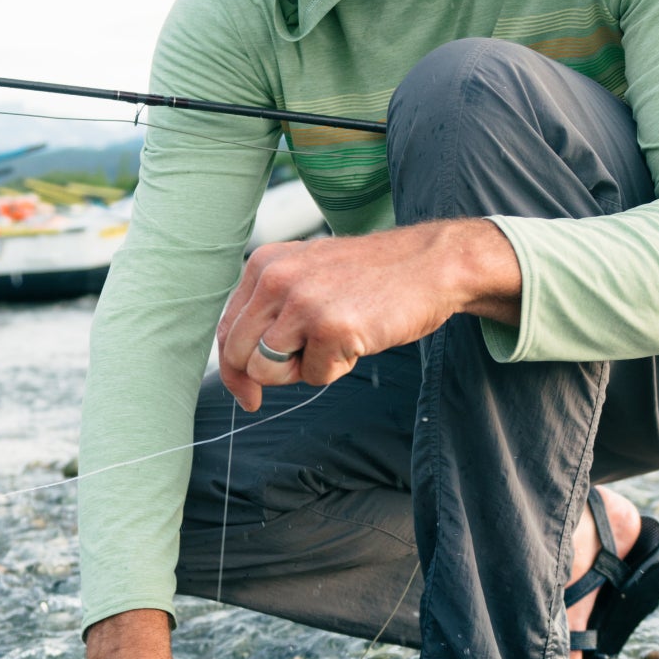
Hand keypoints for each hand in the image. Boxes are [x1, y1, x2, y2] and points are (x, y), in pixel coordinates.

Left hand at [214, 218, 520, 411]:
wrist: (430, 265)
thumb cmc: (371, 278)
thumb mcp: (308, 275)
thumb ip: (271, 309)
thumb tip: (243, 368)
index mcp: (264, 264)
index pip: (228, 329)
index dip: (234, 370)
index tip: (246, 394)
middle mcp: (275, 279)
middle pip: (240, 356)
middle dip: (266, 377)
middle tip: (304, 367)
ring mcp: (301, 303)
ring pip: (268, 371)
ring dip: (304, 370)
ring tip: (336, 342)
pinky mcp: (330, 328)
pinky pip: (314, 377)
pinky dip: (337, 369)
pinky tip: (359, 339)